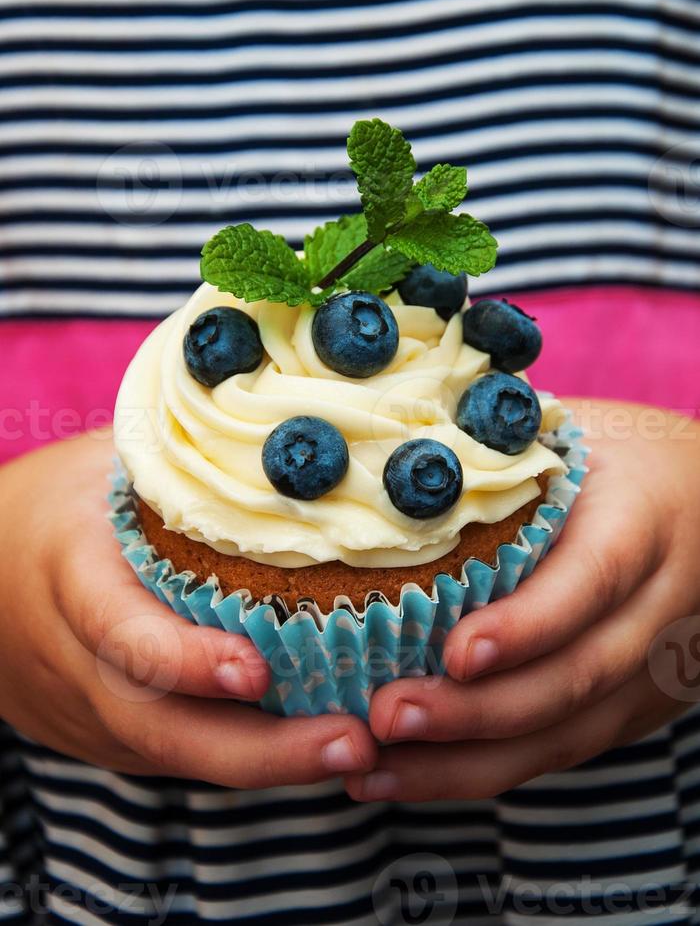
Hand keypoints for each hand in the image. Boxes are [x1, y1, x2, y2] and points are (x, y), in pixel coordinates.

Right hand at [0, 433, 376, 786]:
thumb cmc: (66, 501)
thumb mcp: (108, 465)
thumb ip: (180, 463)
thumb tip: (288, 430)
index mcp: (69, 573)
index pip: (120, 630)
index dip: (184, 659)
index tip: (258, 671)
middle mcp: (73, 659)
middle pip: (159, 727)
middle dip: (260, 751)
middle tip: (353, 742)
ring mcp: (86, 710)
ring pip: (176, 756)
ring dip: (270, 766)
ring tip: (357, 750)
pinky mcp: (108, 737)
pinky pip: (178, 756)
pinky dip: (246, 757)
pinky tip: (315, 745)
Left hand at [345, 400, 699, 801]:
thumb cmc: (615, 457)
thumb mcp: (575, 437)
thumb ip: (505, 455)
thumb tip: (388, 454)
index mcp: (644, 520)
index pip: (594, 580)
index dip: (530, 624)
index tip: (456, 652)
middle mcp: (661, 606)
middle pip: (576, 676)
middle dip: (478, 711)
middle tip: (386, 717)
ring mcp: (652, 670)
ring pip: (565, 734)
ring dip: (464, 762)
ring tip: (372, 769)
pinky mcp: (630, 708)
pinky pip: (557, 750)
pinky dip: (479, 769)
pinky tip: (407, 775)